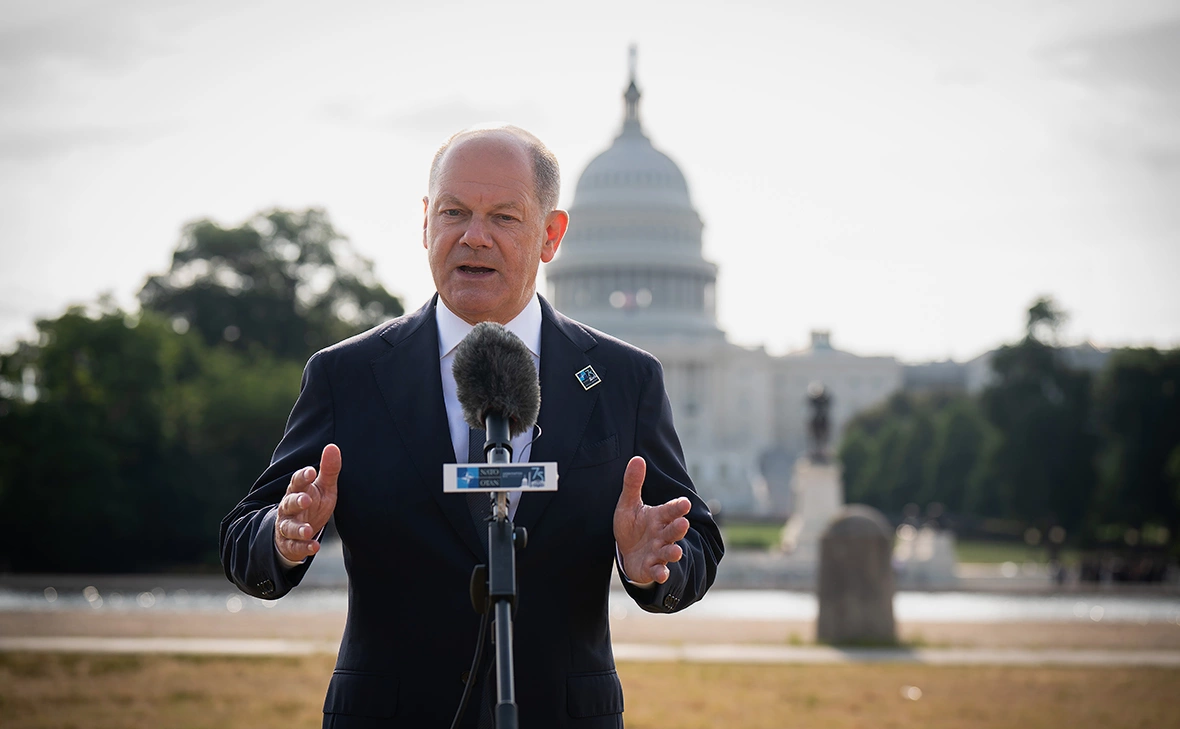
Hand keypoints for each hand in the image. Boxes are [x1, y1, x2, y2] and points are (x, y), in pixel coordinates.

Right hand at [274, 444, 340, 562]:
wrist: (297, 531)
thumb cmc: (313, 504)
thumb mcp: (323, 488)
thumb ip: (329, 470)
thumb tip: (333, 446)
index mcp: (297, 491)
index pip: (297, 481)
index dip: (303, 476)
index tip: (311, 471)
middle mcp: (288, 508)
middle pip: (288, 503)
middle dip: (296, 501)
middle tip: (305, 499)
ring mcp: (287, 526)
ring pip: (288, 527)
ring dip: (298, 528)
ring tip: (308, 530)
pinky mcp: (289, 543)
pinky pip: (294, 546)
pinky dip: (303, 547)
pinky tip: (314, 547)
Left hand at [613, 456, 690, 583]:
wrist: (627, 553)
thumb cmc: (632, 526)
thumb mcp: (629, 504)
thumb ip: (633, 483)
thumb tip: (637, 458)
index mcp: (659, 517)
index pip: (671, 510)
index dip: (677, 507)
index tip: (684, 502)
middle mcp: (662, 535)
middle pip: (673, 531)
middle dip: (678, 528)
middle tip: (683, 523)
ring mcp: (659, 552)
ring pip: (669, 552)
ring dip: (673, 553)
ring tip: (676, 552)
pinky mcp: (652, 567)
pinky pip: (658, 570)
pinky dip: (660, 573)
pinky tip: (662, 574)